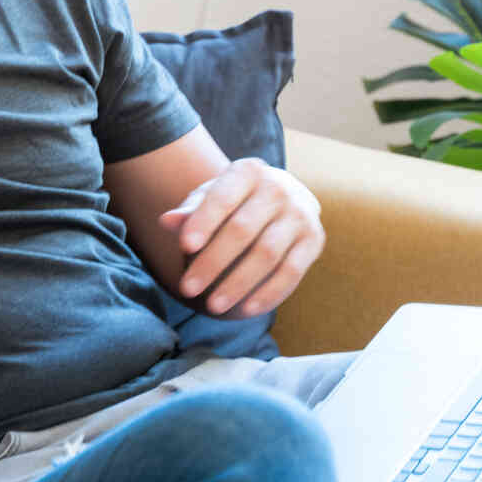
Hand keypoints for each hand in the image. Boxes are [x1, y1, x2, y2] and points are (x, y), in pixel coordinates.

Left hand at [160, 160, 322, 318]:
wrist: (279, 198)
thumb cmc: (234, 200)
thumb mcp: (210, 197)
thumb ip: (191, 210)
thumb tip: (167, 221)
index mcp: (248, 171)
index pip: (222, 199)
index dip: (203, 223)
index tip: (183, 248)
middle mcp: (279, 189)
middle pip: (242, 230)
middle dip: (212, 262)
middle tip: (187, 289)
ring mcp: (301, 214)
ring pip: (267, 254)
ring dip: (238, 283)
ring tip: (212, 306)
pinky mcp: (314, 239)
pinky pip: (291, 271)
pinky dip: (269, 293)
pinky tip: (246, 310)